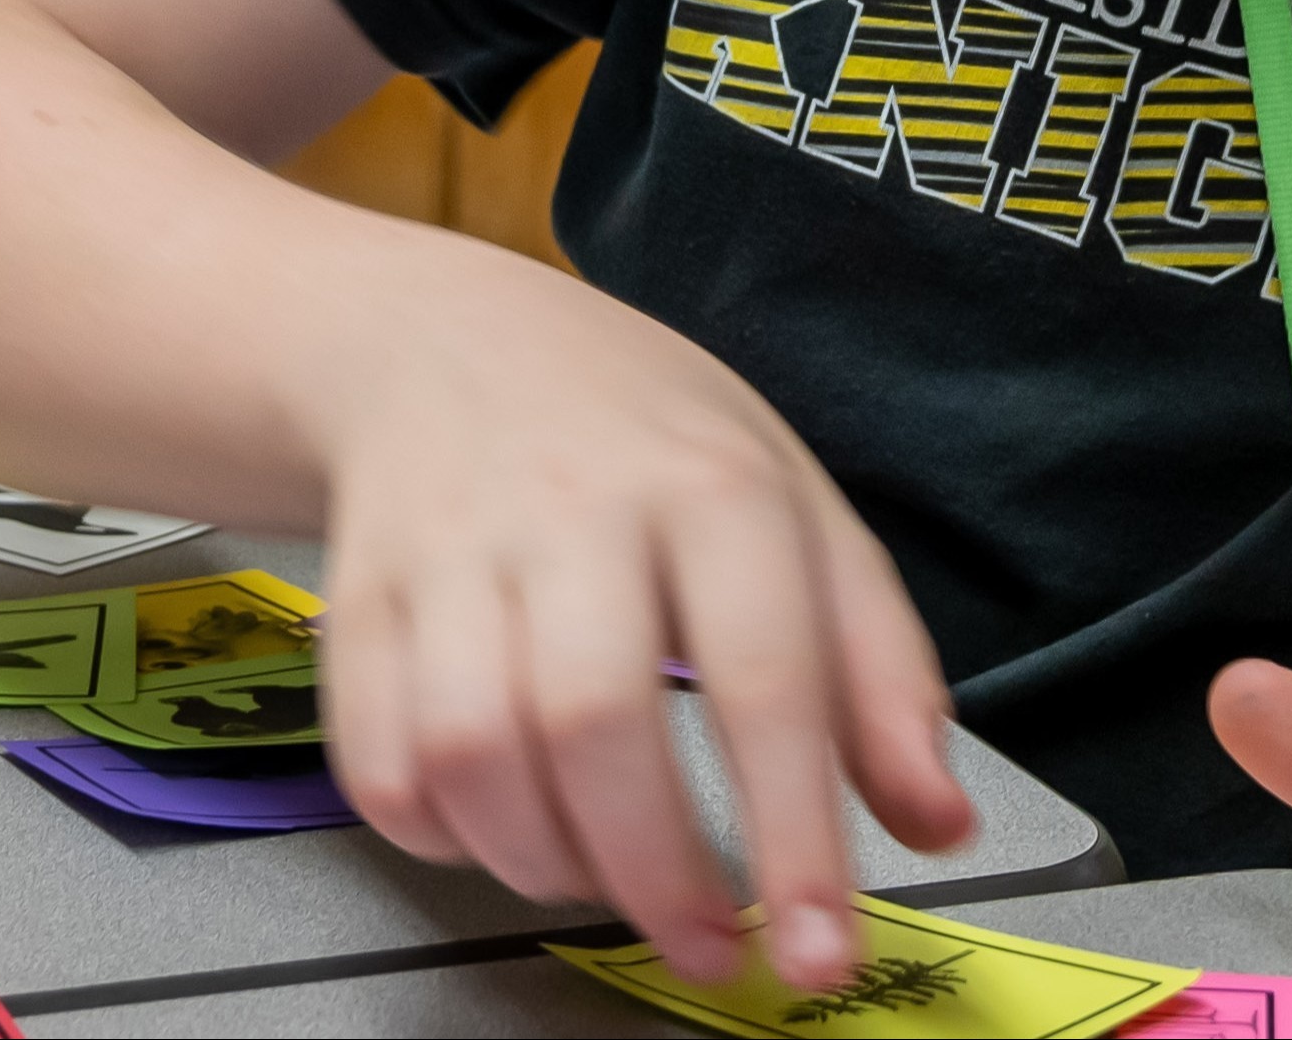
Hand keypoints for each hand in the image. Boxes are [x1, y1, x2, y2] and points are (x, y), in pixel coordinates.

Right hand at [306, 302, 973, 988]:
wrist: (442, 341)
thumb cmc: (646, 442)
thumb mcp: (801, 512)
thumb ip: (880, 673)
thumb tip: (937, 822)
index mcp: (711, 486)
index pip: (764, 677)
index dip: (795, 833)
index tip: (818, 951)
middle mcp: (571, 508)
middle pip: (595, 724)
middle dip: (656, 874)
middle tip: (706, 946)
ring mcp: (448, 551)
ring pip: (472, 751)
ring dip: (543, 862)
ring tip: (605, 879)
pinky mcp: (354, 599)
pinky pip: (380, 759)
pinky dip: (440, 834)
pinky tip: (501, 829)